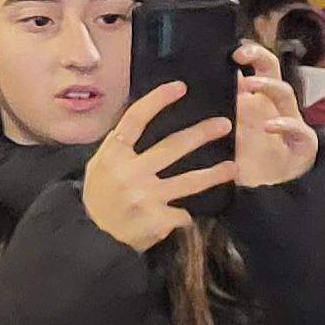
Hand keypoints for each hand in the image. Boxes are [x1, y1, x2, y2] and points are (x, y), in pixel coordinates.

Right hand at [83, 80, 235, 253]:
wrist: (92, 237)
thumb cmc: (98, 198)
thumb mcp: (100, 167)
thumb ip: (121, 148)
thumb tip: (146, 121)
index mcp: (112, 155)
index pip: (135, 119)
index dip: (157, 100)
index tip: (179, 87)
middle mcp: (129, 172)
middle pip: (172, 146)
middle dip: (201, 133)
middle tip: (224, 124)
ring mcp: (145, 196)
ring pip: (189, 181)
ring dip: (214, 174)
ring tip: (233, 167)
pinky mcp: (157, 219)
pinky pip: (181, 212)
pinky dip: (183, 213)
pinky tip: (185, 215)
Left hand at [228, 43, 320, 188]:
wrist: (270, 195)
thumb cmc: (247, 162)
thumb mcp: (226, 137)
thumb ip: (214, 116)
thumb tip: (185, 95)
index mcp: (256, 102)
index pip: (254, 68)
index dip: (246, 54)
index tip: (227, 49)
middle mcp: (273, 107)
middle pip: (272, 71)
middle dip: (259, 56)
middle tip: (239, 54)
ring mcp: (290, 123)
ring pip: (286, 94)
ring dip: (268, 86)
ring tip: (249, 85)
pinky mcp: (302, 144)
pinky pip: (300, 130)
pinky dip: (284, 125)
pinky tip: (269, 126)